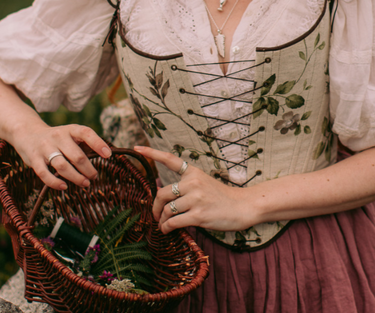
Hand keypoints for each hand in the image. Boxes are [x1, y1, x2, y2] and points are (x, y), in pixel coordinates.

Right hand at [14, 122, 111, 190]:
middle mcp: (58, 137)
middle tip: (94, 176)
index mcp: (70, 129)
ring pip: (62, 166)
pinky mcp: (34, 159)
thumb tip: (103, 155)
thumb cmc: (56, 138)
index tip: (108, 155)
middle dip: (88, 169)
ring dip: (76, 177)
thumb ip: (84, 144)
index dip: (98, 143)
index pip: (86, 133)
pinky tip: (64, 187)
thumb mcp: (70, 135)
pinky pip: (44, 174)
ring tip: (85, 183)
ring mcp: (45, 148)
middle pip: (76, 155)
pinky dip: (55, 182)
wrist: (28, 133)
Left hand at [134, 145, 253, 233]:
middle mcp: (193, 183)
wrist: (243, 207)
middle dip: (155, 207)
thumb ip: (186, 186)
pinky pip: (173, 222)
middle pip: (162, 193)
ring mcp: (196, 199)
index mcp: (193, 172)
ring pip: (167, 210)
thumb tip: (163, 198)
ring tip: (163, 226)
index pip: (169, 159)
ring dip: (161, 220)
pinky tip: (167, 231)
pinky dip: (166, 228)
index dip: (151, 153)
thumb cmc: (221, 197)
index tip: (137, 147)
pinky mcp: (198, 215)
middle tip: (155, 215)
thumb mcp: (204, 183)